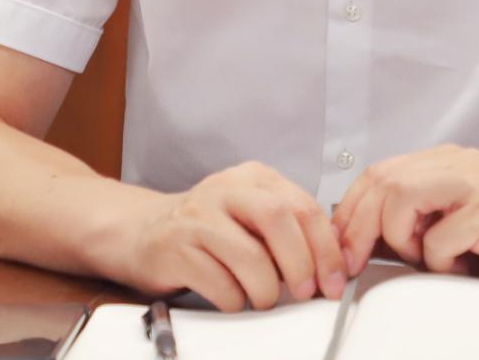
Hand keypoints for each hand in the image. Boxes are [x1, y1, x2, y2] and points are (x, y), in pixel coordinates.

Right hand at [118, 161, 346, 311]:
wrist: (143, 231)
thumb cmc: (208, 228)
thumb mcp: (251, 214)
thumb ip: (289, 228)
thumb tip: (332, 260)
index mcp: (253, 177)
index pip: (303, 206)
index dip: (326, 248)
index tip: (335, 280)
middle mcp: (225, 189)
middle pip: (279, 220)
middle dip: (301, 264)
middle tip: (306, 292)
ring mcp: (197, 216)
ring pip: (250, 256)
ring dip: (267, 290)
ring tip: (264, 298)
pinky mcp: (175, 248)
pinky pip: (220, 284)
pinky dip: (235, 301)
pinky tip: (232, 297)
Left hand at [332, 145, 478, 291]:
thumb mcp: (435, 232)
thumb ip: (398, 224)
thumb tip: (344, 237)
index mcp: (443, 161)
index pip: (377, 172)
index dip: (350, 212)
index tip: (340, 249)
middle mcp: (460, 161)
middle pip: (384, 181)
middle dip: (361, 229)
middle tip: (358, 265)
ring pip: (403, 198)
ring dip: (404, 241)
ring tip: (430, 259)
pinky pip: (440, 238)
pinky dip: (441, 263)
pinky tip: (465, 266)